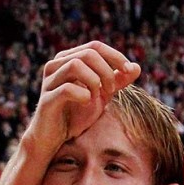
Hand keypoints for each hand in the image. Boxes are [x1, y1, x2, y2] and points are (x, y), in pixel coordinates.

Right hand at [26, 41, 141, 151]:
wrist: (56, 138)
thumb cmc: (77, 114)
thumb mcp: (102, 95)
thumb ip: (118, 81)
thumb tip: (137, 67)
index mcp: (68, 59)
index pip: (95, 46)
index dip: (115, 56)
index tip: (128, 71)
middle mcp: (56, 65)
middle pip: (88, 53)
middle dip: (107, 71)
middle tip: (112, 89)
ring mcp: (49, 81)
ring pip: (76, 65)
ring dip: (94, 81)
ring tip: (97, 97)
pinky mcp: (46, 99)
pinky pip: (66, 89)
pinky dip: (83, 95)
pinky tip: (87, 103)